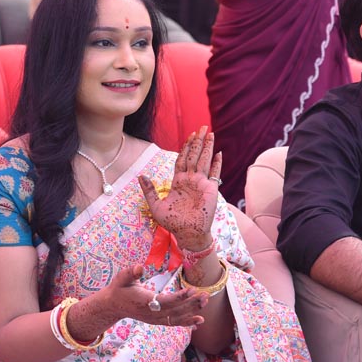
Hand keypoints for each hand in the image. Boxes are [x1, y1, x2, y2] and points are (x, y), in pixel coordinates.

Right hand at [97, 265, 207, 326]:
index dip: (180, 297)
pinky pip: (174, 322)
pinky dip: (188, 322)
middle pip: (175, 310)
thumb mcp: (122, 278)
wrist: (113, 305)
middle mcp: (151, 313)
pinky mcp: (157, 320)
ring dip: (193, 310)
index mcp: (144, 302)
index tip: (192, 290)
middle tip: (205, 295)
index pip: (165, 301)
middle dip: (191, 303)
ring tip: (205, 302)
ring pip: (177, 317)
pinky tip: (200, 320)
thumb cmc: (119, 289)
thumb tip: (139, 267)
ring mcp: (155, 319)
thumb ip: (131, 273)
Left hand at [139, 126, 221, 250]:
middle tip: (202, 127)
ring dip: (208, 147)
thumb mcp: (155, 205)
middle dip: (198, 141)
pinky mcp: (211, 190)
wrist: (187, 234)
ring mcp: (202, 183)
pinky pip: (215, 174)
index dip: (186, 147)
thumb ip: (149, 190)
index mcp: (178, 181)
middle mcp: (191, 180)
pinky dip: (218, 164)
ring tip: (211, 133)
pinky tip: (220, 153)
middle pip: (195, 156)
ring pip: (205, 160)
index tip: (189, 135)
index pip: (182, 159)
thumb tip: (141, 176)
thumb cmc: (172, 222)